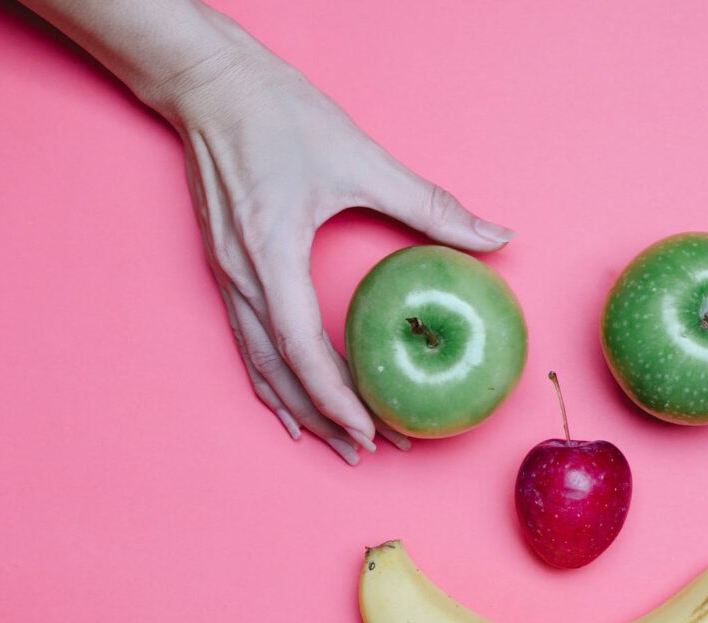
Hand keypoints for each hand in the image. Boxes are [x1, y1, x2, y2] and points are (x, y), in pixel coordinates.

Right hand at [165, 35, 514, 463]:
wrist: (210, 86)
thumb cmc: (278, 116)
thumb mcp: (361, 158)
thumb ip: (430, 205)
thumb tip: (497, 235)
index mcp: (271, 255)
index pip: (302, 349)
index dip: (336, 398)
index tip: (371, 432)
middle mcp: (241, 277)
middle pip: (282, 373)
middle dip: (329, 418)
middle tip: (374, 451)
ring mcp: (226, 277)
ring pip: (261, 365)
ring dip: (301, 408)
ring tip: (337, 445)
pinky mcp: (225, 269)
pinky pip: (247, 343)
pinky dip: (271, 381)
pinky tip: (289, 404)